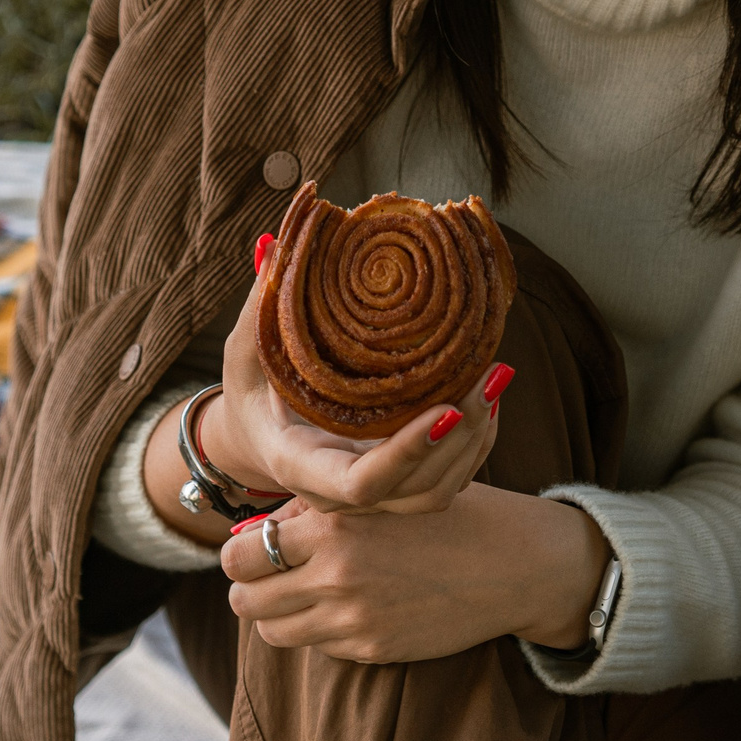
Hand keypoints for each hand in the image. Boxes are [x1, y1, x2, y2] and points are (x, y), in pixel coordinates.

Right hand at [200, 231, 509, 516]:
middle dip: (462, 437)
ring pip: (440, 489)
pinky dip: (476, 442)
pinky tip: (487, 394)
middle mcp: (339, 492)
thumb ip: (261, 305)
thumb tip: (274, 245)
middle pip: (417, 489)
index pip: (362, 482)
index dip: (407, 453)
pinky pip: (449, 477)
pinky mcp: (398, 484)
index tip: (447, 409)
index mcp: (299, 463)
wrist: (256, 437)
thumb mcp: (245, 349)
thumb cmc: (251, 389)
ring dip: (476, 440)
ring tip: (495, 378)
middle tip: (492, 374)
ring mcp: (373, 495)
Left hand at [221, 485, 609, 662]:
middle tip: (268, 573)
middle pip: (244, 600)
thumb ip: (316, 507)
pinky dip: (319, 628)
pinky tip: (348, 603)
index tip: (252, 545)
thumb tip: (259, 526)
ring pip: (272, 631)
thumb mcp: (377, 492)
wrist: (511, 564)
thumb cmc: (446, 513)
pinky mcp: (372, 650)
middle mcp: (334, 577)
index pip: (239, 554)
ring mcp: (352, 620)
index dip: (237, 552)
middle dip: (249, 586)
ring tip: (302, 590)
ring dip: (278, 611)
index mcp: (331, 527)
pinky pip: (317, 645)